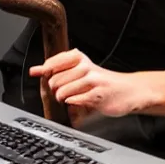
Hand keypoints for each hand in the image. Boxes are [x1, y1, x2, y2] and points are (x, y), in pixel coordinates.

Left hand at [29, 49, 151, 124]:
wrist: (129, 90)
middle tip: (65, 91)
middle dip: (55, 90)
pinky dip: (74, 104)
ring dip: (64, 99)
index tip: (44, 75)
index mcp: (80, 59)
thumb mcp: (82, 70)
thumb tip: (34, 70)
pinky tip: (81, 101)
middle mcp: (86, 67)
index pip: (53, 62)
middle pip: (54, 80)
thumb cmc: (103, 82)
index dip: (46, 71)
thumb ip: (58, 69)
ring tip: (74, 97)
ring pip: (62, 91)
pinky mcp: (97, 96)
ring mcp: (92, 81)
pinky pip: (74, 101)